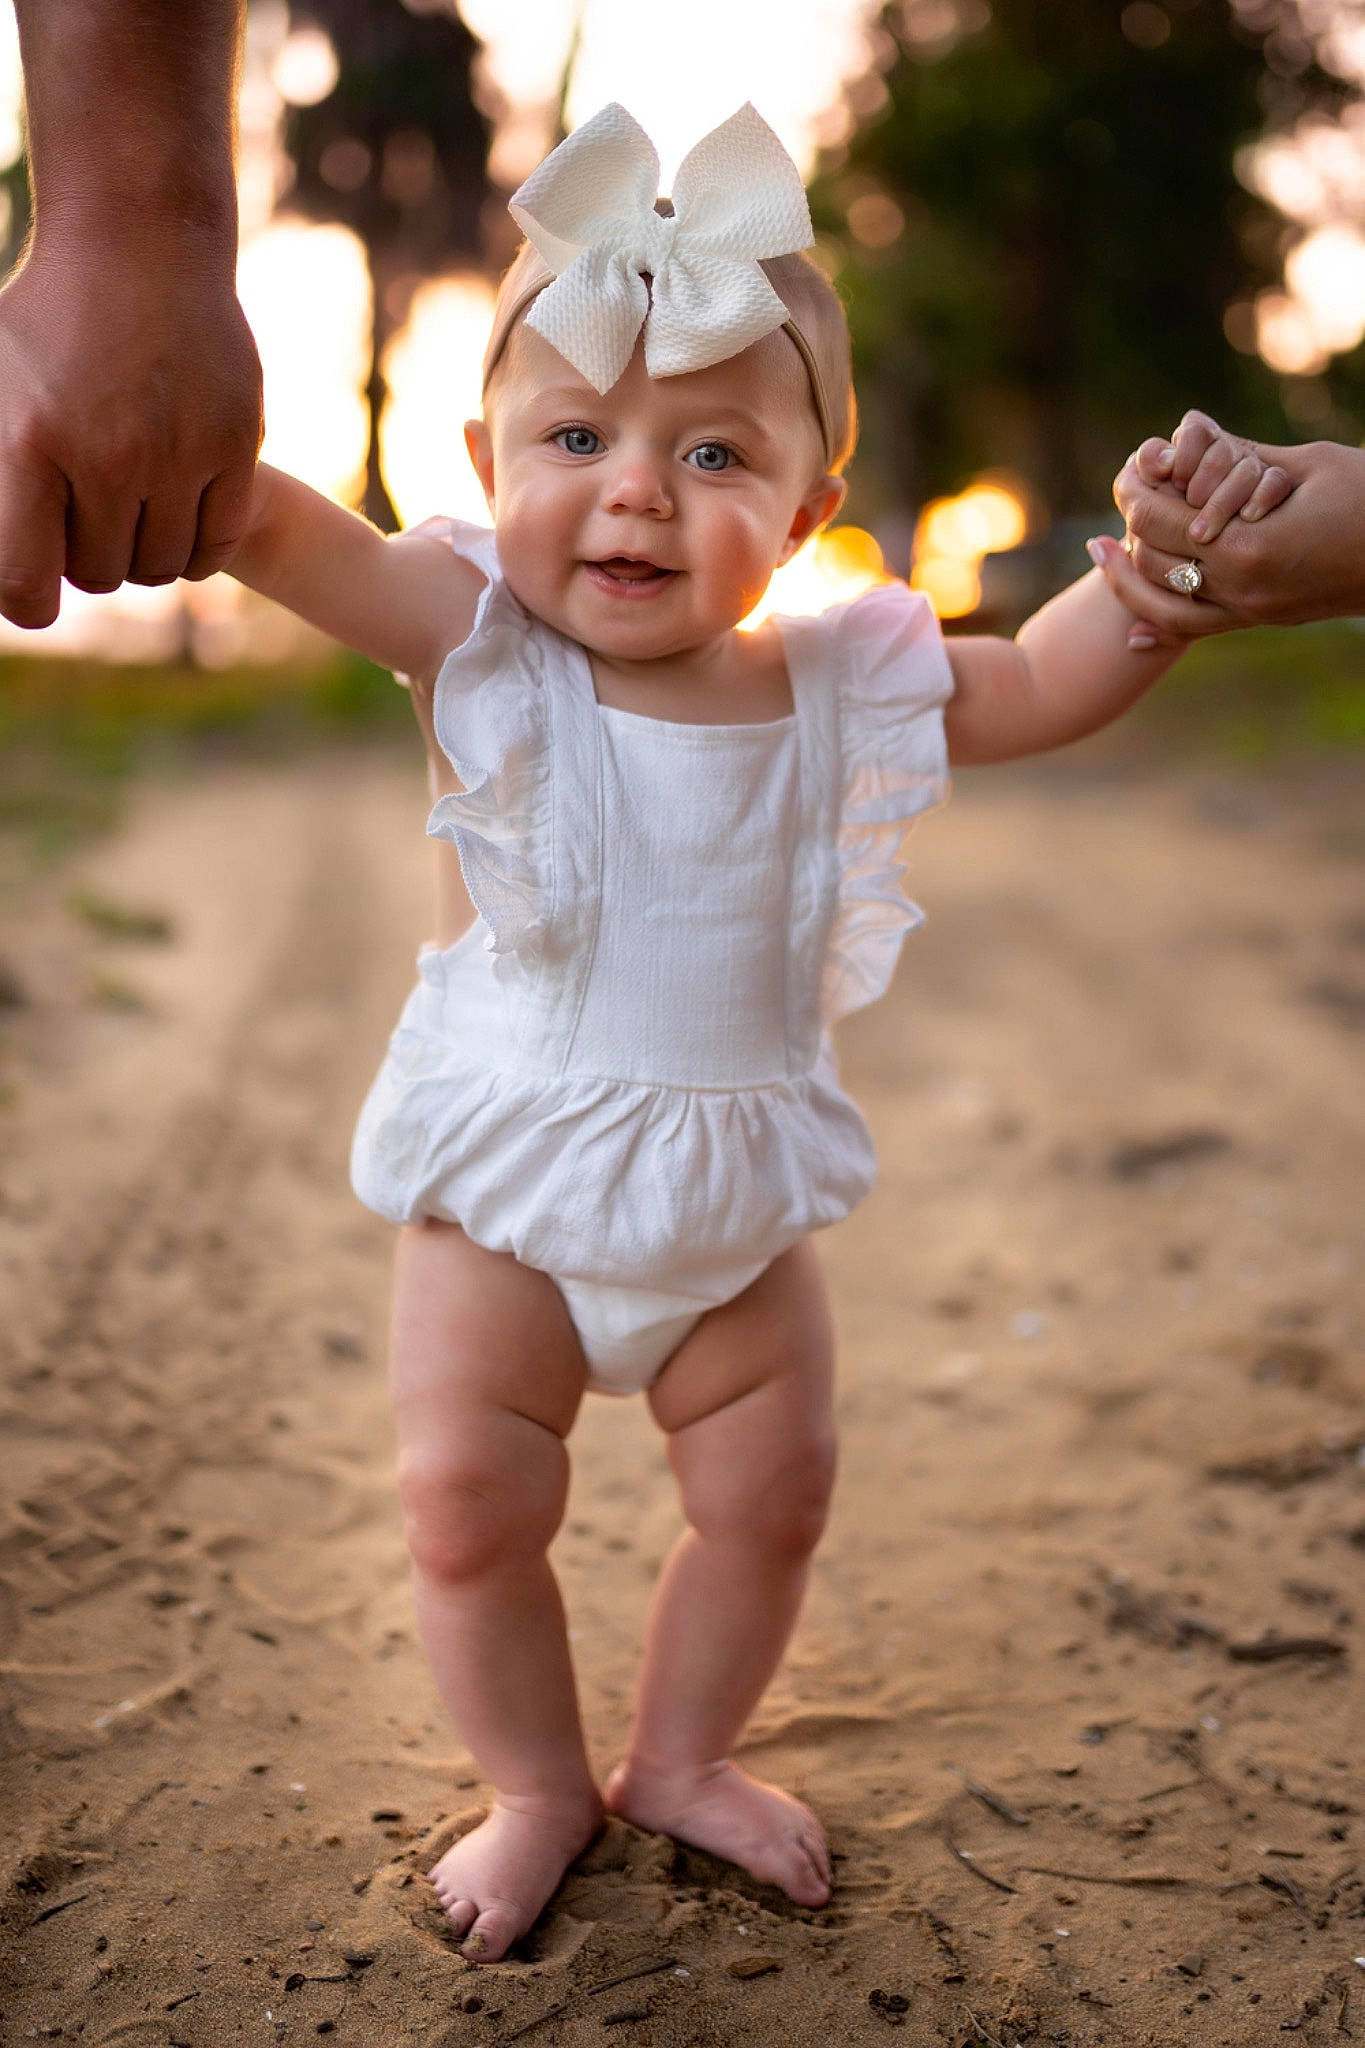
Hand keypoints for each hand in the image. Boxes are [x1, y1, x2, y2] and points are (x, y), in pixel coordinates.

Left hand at [0, 228, 262, 627]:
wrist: (142, 241)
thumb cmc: (52, 313)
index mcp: (30, 443)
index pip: (27, 582)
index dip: (29, 601)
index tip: (35, 591)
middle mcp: (108, 456)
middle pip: (100, 574)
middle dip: (90, 557)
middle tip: (89, 518)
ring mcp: (178, 454)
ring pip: (160, 567)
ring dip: (144, 555)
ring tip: (133, 513)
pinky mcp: (234, 446)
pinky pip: (215, 545)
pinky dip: (195, 549)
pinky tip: (177, 519)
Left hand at [1094, 412, 1364, 644]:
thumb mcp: (1305, 464)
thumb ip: (1240, 457)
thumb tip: (1191, 437)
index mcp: (1245, 547)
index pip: (1158, 521)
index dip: (1133, 492)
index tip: (1127, 471)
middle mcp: (1240, 589)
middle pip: (1153, 562)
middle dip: (1128, 529)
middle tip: (1120, 501)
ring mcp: (1250, 612)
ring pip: (1164, 607)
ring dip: (1126, 581)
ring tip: (1101, 553)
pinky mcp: (1261, 621)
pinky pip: (1197, 633)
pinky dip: (1160, 631)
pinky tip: (1133, 632)